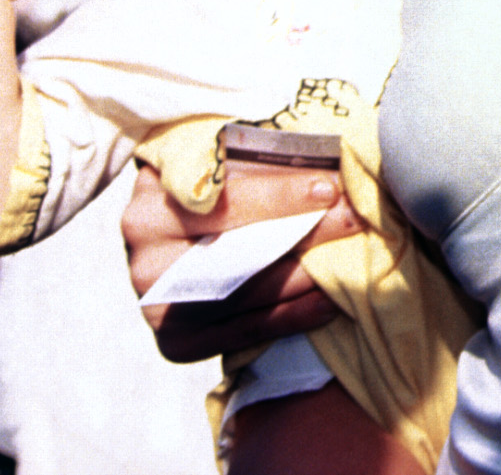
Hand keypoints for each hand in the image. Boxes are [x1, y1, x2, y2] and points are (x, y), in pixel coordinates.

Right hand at [125, 159, 364, 363]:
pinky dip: (292, 316)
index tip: (328, 188)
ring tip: (352, 257)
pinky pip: (245, 331)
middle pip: (238, 248)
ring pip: (245, 291)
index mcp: (153, 200)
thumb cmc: (212, 187)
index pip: (222, 199)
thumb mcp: (218, 158)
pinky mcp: (176, 343)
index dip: (276, 195)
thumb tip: (324, 157)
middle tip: (355, 219)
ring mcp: (157, 304)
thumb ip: (254, 156)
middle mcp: (146, 256)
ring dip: (306, 275)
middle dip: (306, 232)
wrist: (174, 244)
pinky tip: (330, 301)